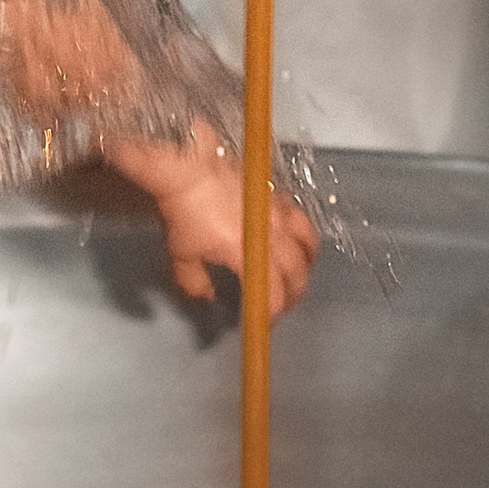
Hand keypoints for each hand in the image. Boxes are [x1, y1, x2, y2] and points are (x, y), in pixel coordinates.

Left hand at [106, 134, 317, 313]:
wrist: (188, 166)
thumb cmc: (182, 210)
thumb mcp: (180, 254)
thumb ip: (194, 282)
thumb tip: (206, 297)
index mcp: (248, 254)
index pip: (272, 295)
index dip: (272, 313)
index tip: (266, 321)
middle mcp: (270, 235)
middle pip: (296, 274)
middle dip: (293, 294)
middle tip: (285, 304)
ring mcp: (278, 213)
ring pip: (308, 245)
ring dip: (307, 265)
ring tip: (301, 274)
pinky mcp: (278, 195)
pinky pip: (302, 220)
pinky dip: (304, 236)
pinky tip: (296, 239)